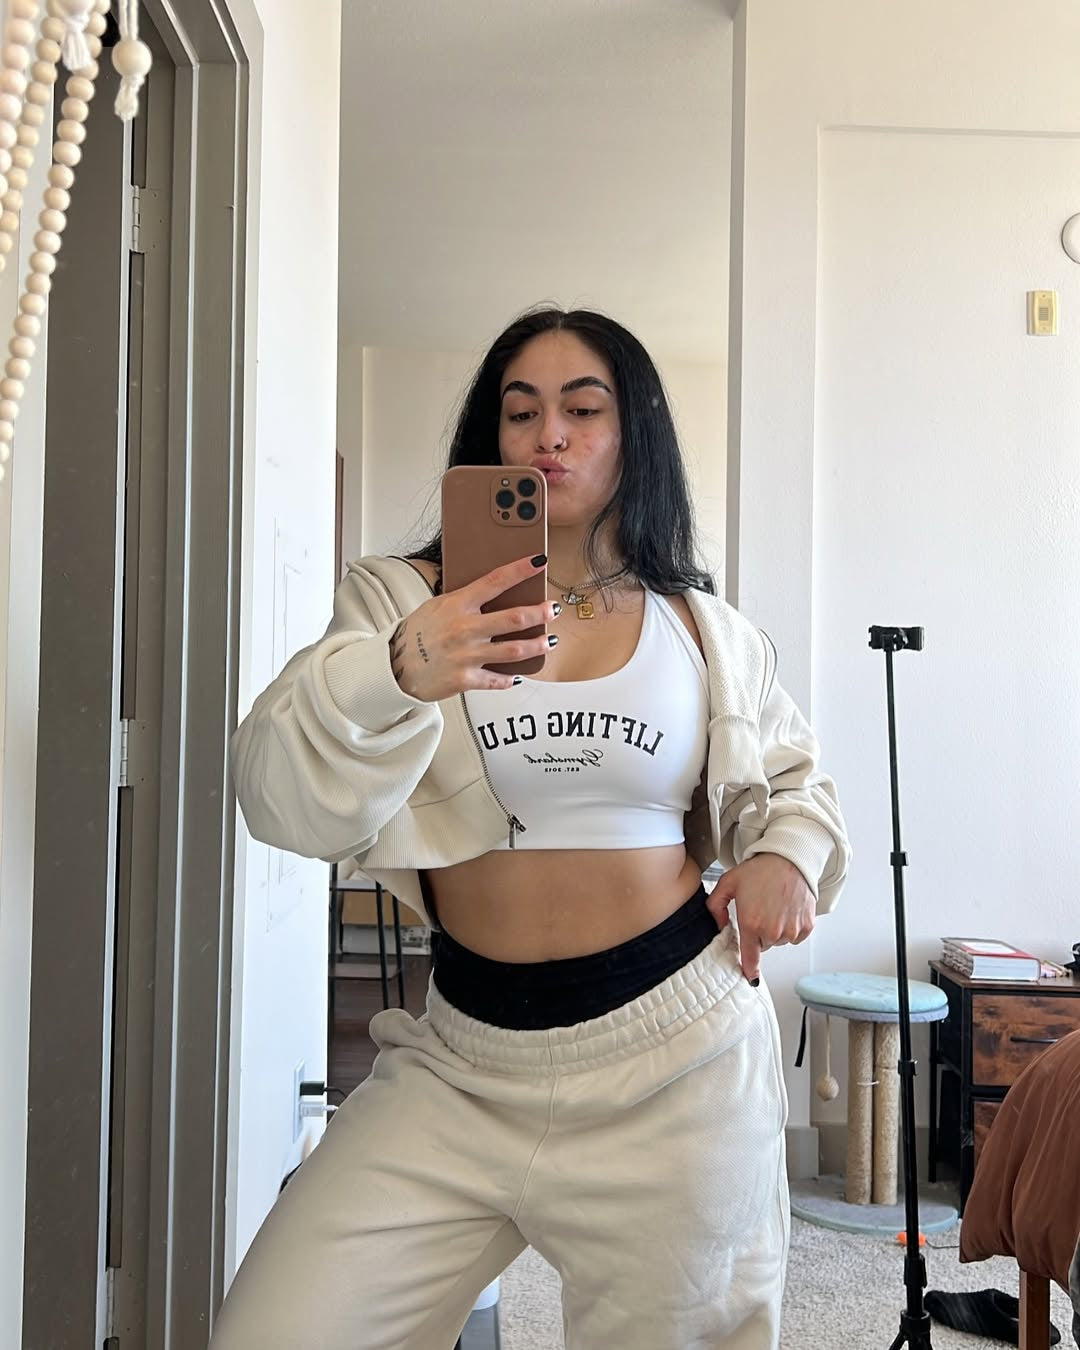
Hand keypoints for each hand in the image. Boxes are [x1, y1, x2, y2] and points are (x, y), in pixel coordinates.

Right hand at [389, 554, 557, 701]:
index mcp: (457, 604)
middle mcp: (465, 629)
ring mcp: (467, 655)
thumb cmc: (417, 633)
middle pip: (513, 618)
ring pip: (514, 650)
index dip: (521, 569)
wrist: (395, 666)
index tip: (539, 561)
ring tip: (549, 641)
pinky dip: (511, 678)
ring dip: (537, 645)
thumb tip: (494, 590)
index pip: (495, 581)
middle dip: (539, 612)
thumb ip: (465, 600)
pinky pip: (497, 679)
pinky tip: (520, 675)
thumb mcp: (437, 606)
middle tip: (552, 609)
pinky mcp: (466, 679)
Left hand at [706, 853, 814, 982]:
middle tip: (761, 909)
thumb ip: (715, 906)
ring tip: (775, 905)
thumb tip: (719, 926)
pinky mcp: (807, 926)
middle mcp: (772, 931)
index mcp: (751, 923)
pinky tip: (788, 908)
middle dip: (760, 932)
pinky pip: (796, 936)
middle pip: (763, 944)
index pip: (749, 957)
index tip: (750, 977)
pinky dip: (792, 926)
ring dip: (776, 929)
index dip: (749, 969)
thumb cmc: (760, 870)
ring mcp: (791, 930)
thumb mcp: (728, 883)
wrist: (789, 859)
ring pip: (780, 940)